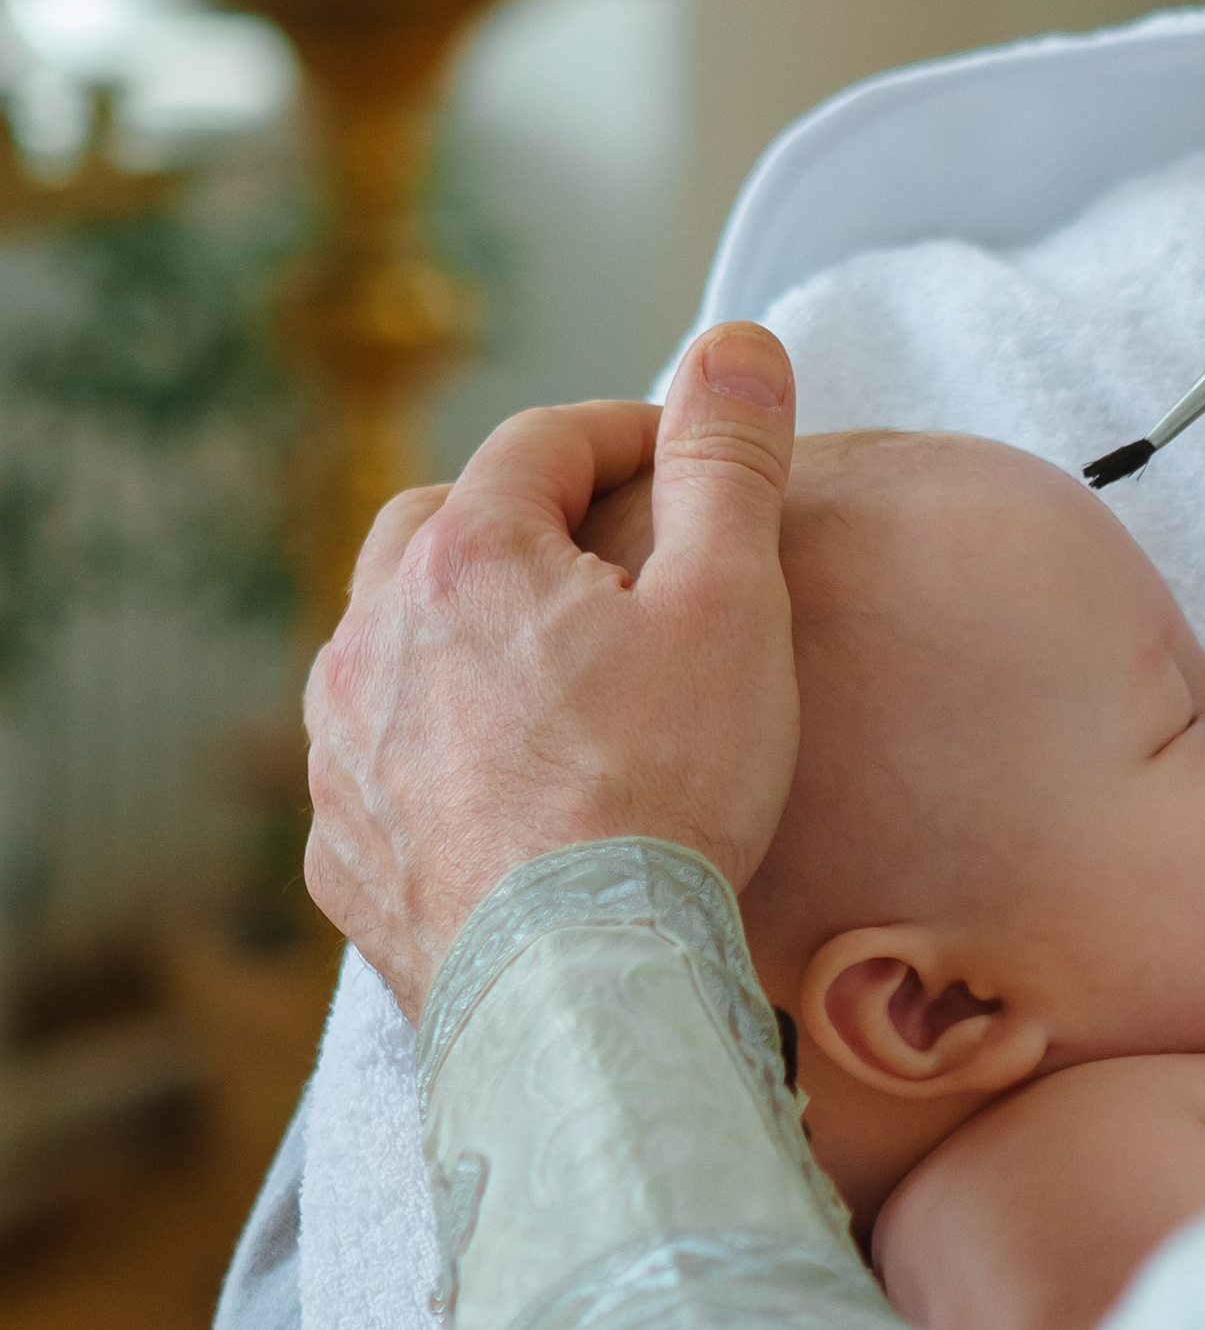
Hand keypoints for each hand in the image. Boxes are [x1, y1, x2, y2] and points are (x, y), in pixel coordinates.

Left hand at [303, 323, 801, 1014]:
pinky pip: (375, 762)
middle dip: (520, 518)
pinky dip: (430, 746)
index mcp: (464, 558)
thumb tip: (739, 344)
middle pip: (436, 526)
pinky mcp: (342, 851)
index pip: (541, 441)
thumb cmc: (665, 794)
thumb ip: (730, 461)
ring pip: (388, 644)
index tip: (687, 457)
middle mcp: (370, 639)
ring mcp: (340, 751)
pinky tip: (499, 783)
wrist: (581, 986)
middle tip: (609, 556)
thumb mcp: (731, 603)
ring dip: (460, 633)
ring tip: (551, 671)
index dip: (626, 433)